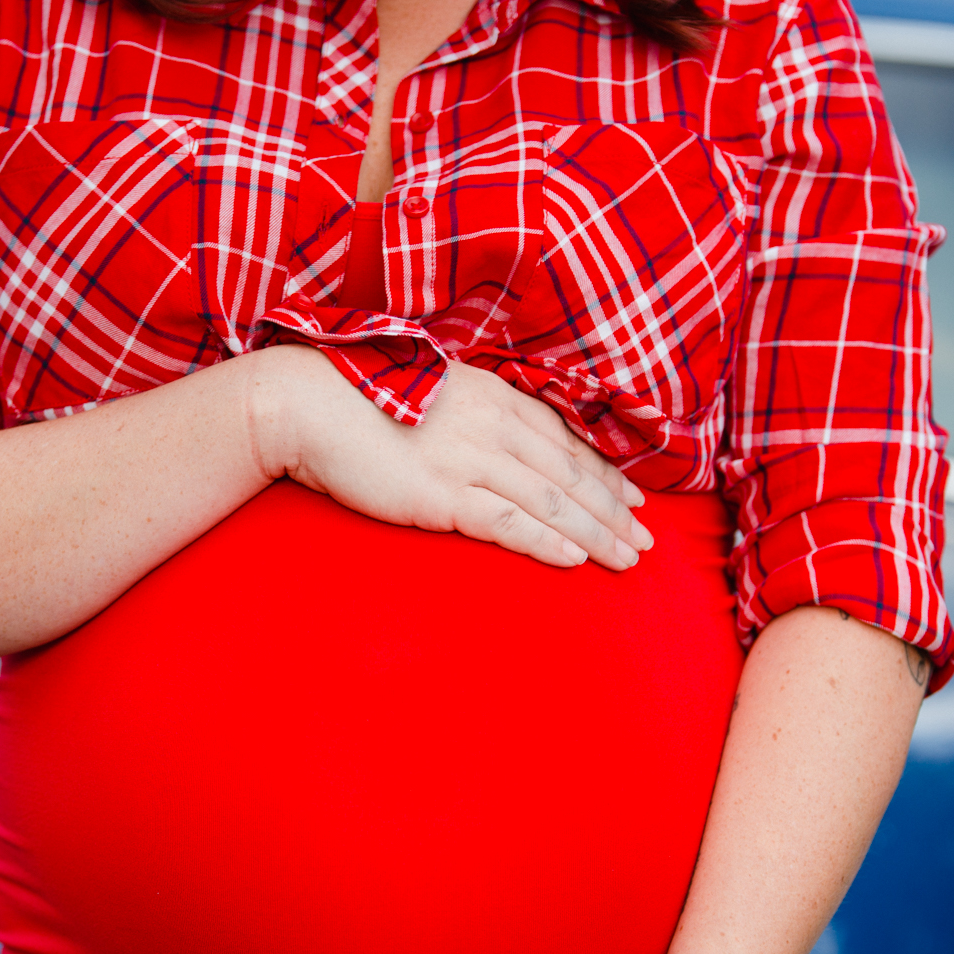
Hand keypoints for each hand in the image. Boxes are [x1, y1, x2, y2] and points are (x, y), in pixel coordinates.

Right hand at [246, 348, 652, 569]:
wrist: (307, 406)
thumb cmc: (361, 402)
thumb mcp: (433, 395)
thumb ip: (473, 416)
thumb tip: (500, 445)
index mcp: (493, 397)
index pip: (565, 440)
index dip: (604, 472)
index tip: (632, 500)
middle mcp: (492, 424)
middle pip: (570, 473)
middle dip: (613, 510)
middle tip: (646, 541)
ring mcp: (468, 458)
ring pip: (551, 501)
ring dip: (596, 532)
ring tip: (627, 558)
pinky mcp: (442, 494)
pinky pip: (509, 523)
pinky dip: (548, 542)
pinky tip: (576, 559)